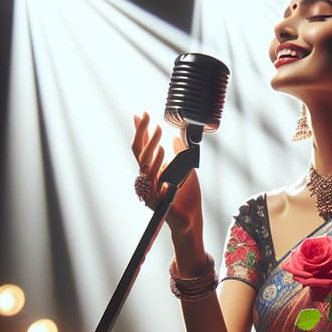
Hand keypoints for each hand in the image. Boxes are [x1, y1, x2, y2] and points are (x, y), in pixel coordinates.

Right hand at [131, 112, 201, 233]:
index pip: (142, 146)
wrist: (191, 218)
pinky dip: (159, 173)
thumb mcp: (186, 169)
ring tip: (160, 139)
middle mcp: (147, 178)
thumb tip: (177, 136)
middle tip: (154, 122)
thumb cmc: (187, 195)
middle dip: (145, 136)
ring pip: (146, 168)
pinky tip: (165, 162)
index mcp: (152, 170)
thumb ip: (180, 154)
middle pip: (140, 154)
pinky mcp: (156, 203)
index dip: (141, 130)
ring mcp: (149, 190)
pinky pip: (154, 186)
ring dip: (152, 153)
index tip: (141, 114)